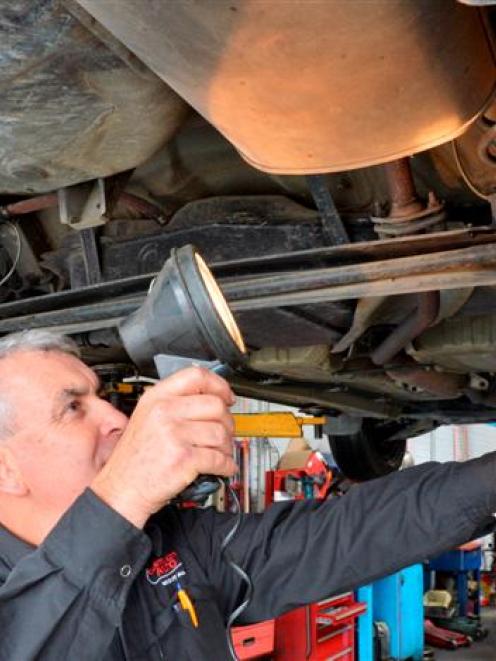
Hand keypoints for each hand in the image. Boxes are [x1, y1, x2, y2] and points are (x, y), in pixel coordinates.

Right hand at [91, 367, 236, 527]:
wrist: (121, 490)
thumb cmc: (134, 459)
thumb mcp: (146, 418)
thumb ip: (174, 403)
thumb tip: (211, 398)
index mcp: (156, 398)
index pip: (196, 376)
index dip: (219, 385)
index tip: (227, 397)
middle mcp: (164, 412)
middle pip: (216, 405)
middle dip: (227, 421)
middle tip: (224, 432)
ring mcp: (174, 434)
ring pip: (221, 432)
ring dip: (227, 446)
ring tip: (220, 453)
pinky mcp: (184, 458)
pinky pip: (220, 458)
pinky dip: (226, 465)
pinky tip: (222, 467)